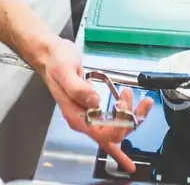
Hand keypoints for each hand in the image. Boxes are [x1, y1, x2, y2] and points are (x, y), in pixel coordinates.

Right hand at [36, 38, 153, 173]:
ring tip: (139, 98)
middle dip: (129, 121)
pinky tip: (136, 116)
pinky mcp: (93, 107)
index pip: (102, 135)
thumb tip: (95, 101)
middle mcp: (83, 120)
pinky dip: (126, 118)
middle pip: (113, 135)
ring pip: (116, 128)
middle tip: (137, 98)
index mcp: (76, 117)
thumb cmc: (56, 61)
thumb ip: (77, 88)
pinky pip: (113, 119)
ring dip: (132, 117)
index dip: (117, 124)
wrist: (50, 54)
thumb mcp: (64, 72)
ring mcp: (88, 115)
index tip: (122, 104)